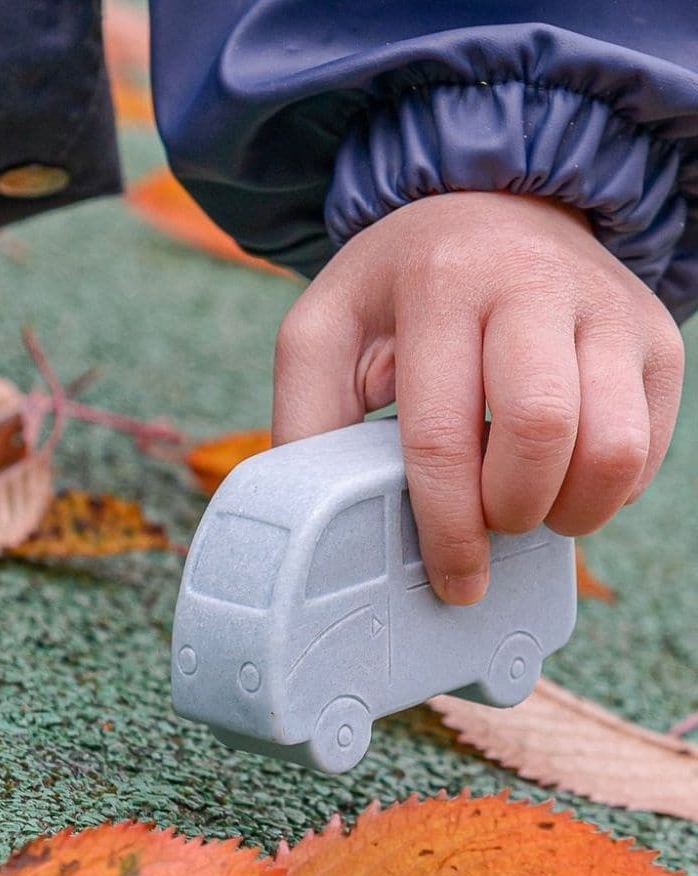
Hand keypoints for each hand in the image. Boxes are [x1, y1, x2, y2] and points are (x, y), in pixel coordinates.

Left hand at [273, 192, 684, 604]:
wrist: (490, 209)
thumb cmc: (397, 290)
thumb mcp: (324, 331)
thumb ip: (308, 418)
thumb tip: (320, 523)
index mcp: (438, 284)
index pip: (444, 434)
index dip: (449, 528)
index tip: (453, 580)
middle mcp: (533, 282)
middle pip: (542, 435)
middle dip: (510, 513)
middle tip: (487, 525)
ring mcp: (606, 306)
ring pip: (613, 448)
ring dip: (569, 510)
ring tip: (526, 506)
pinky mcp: (653, 334)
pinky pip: (648, 446)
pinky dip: (606, 489)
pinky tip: (560, 475)